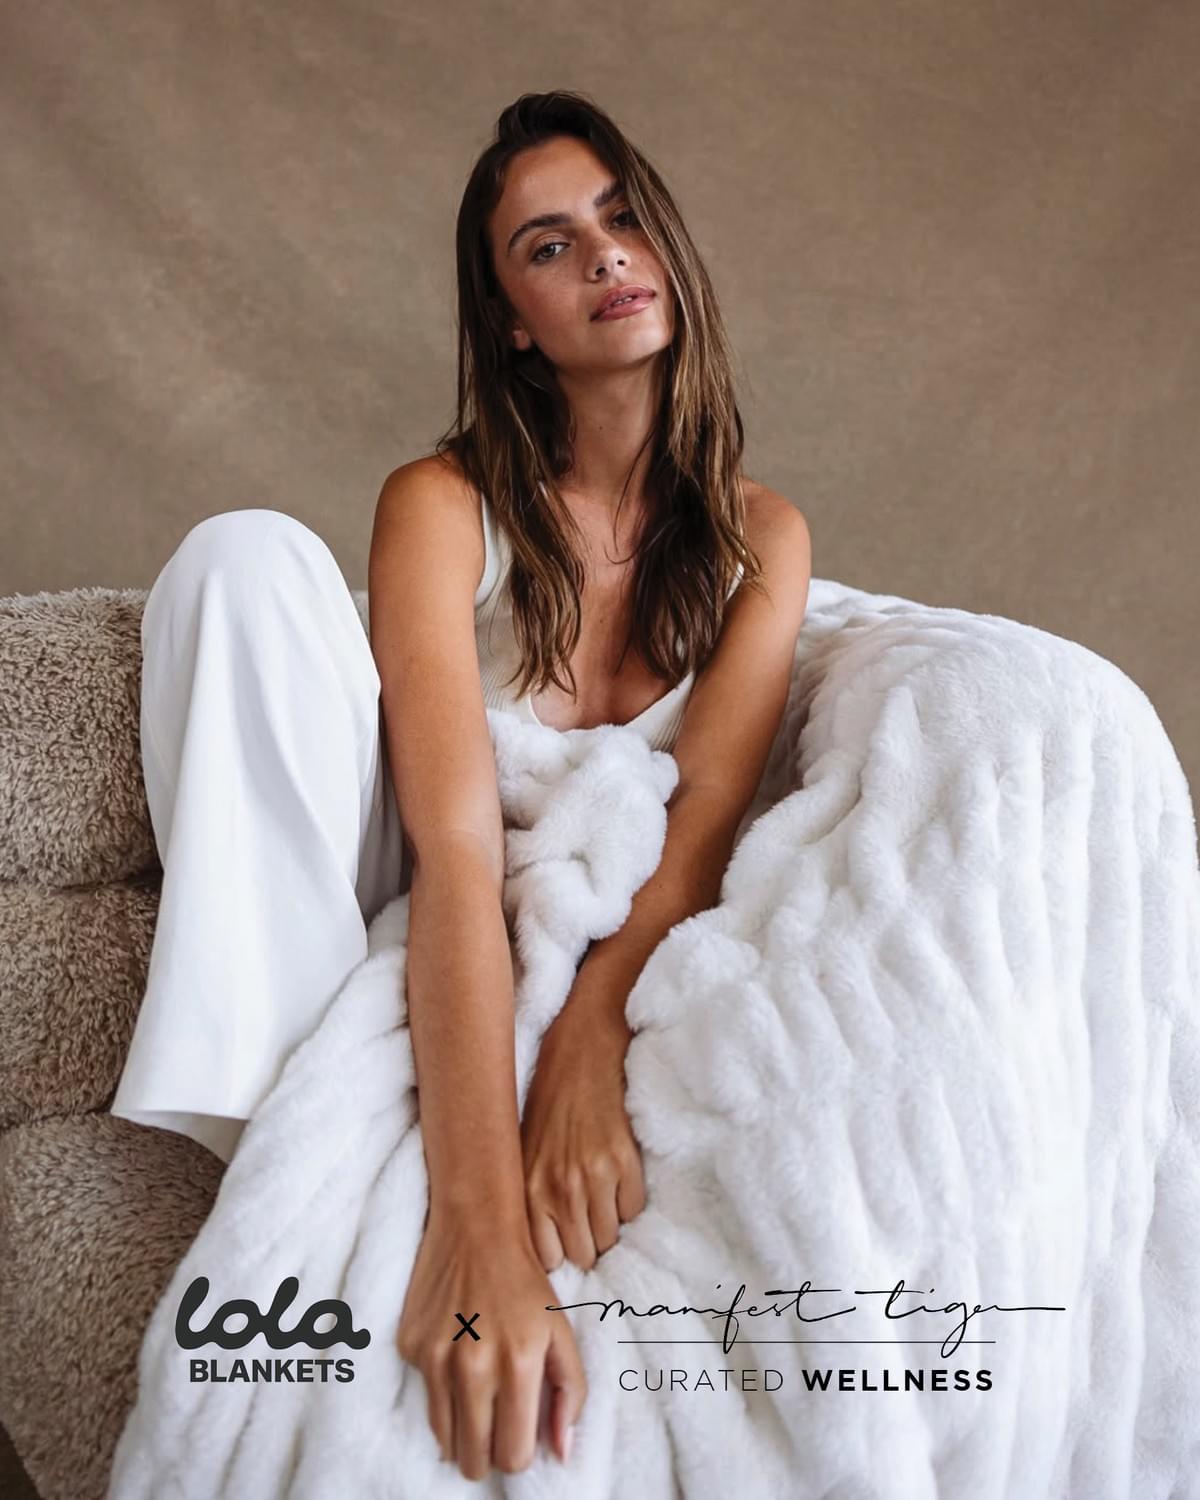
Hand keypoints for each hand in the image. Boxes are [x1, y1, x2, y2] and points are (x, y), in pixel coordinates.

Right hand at [396, 1201, 586, 1480]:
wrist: (475, 1226)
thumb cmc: (524, 1280)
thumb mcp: (559, 1329)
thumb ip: (569, 1392)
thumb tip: (561, 1453)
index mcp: (518, 1363)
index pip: (513, 1455)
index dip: (519, 1454)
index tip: (519, 1437)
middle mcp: (473, 1366)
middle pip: (474, 1458)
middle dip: (488, 1454)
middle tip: (496, 1429)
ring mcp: (435, 1358)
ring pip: (444, 1439)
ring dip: (462, 1432)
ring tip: (477, 1401)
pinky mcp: (410, 1346)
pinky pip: (426, 1396)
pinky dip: (442, 1391)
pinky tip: (456, 1357)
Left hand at [521, 999, 646, 1270]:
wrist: (583, 1047)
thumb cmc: (549, 1096)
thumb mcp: (525, 1148)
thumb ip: (533, 1195)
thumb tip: (547, 1240)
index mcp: (529, 1188)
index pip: (548, 1258)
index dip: (560, 1253)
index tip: (565, 1243)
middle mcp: (560, 1189)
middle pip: (585, 1253)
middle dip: (587, 1242)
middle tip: (588, 1219)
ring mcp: (594, 1176)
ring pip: (611, 1235)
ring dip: (610, 1221)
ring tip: (603, 1195)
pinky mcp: (625, 1161)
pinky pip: (634, 1207)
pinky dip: (629, 1198)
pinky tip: (619, 1175)